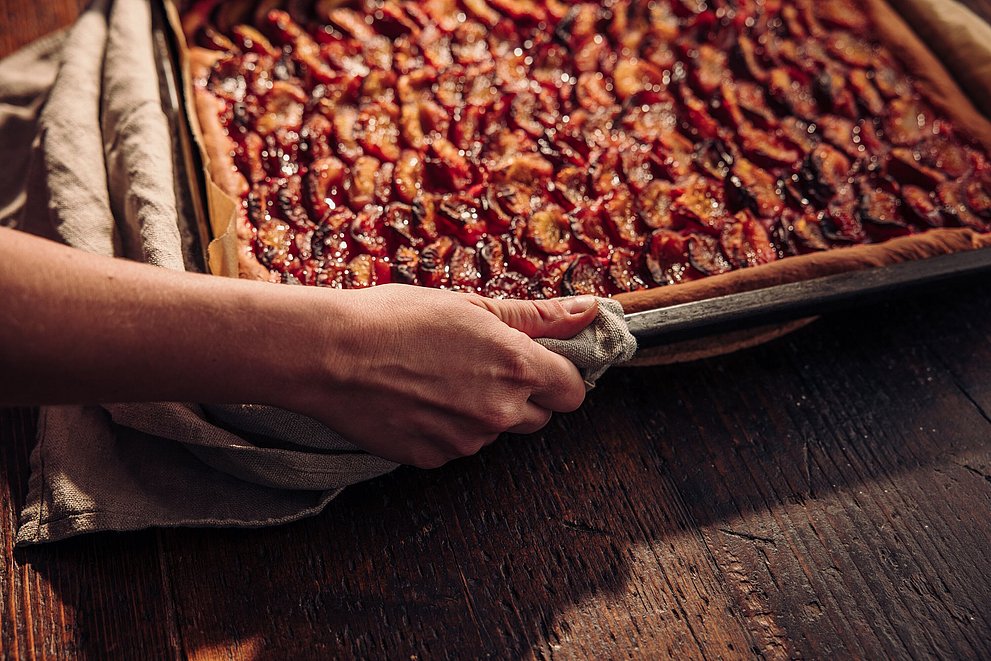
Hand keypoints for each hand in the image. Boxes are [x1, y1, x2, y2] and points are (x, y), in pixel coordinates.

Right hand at [295, 284, 597, 468]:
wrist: (332, 354)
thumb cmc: (397, 319)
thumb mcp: (473, 306)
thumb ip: (540, 315)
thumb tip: (591, 310)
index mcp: (517, 368)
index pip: (573, 390)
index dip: (558, 375)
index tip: (539, 363)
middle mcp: (500, 412)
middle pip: (537, 416)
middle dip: (521, 395)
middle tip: (480, 365)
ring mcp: (466, 441)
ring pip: (492, 431)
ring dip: (479, 411)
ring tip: (436, 377)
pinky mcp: (432, 458)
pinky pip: (455, 446)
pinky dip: (444, 428)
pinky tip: (415, 399)